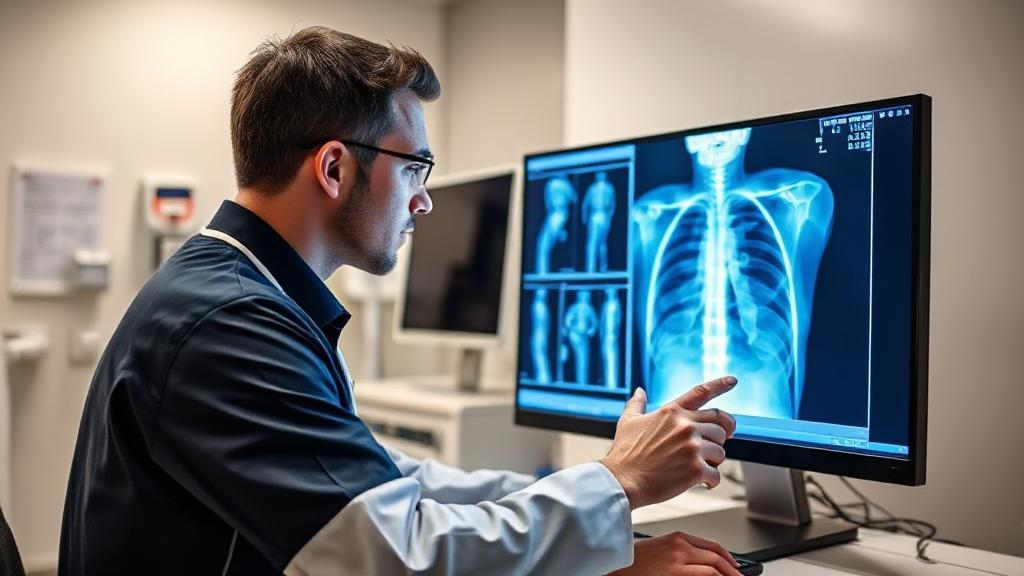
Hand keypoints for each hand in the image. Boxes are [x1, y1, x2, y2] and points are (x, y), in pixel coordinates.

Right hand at [601, 377, 737, 508]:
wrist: (622, 480)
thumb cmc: (624, 453)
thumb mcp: (628, 421)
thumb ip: (637, 404)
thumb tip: (639, 391)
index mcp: (672, 412)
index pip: (701, 392)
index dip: (720, 385)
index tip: (733, 380)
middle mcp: (685, 426)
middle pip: (720, 425)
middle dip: (721, 435)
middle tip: (716, 444)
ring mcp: (692, 447)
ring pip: (720, 452)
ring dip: (712, 462)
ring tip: (695, 467)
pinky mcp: (695, 469)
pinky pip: (716, 475)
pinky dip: (710, 481)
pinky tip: (699, 483)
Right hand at [609, 532, 742, 575]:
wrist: (614, 567)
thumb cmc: (633, 561)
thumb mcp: (660, 549)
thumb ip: (682, 552)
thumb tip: (703, 563)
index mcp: (677, 537)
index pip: (714, 546)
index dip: (730, 558)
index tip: (736, 567)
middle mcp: (680, 546)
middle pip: (718, 557)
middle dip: (734, 570)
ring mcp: (678, 561)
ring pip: (714, 568)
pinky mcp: (675, 573)